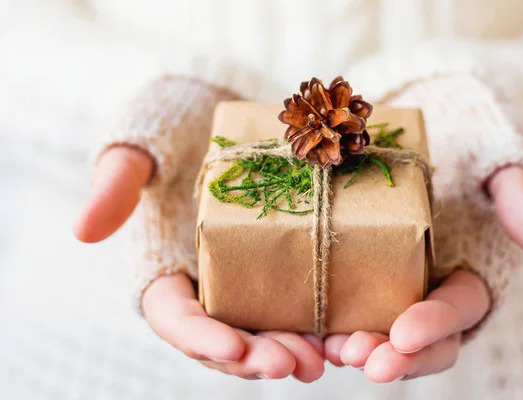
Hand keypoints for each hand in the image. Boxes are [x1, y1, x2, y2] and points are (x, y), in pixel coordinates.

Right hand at [74, 146, 324, 381]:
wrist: (206, 115)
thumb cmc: (166, 132)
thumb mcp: (136, 153)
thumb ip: (114, 186)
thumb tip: (84, 231)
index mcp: (162, 271)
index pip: (175, 318)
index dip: (201, 337)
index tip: (234, 348)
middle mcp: (202, 287)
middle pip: (224, 338)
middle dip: (255, 357)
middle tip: (293, 364)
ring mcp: (239, 282)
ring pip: (260, 332)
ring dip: (288, 351)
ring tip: (320, 360)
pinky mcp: (272, 268)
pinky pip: (290, 306)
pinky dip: (312, 325)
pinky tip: (338, 335)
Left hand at [323, 166, 522, 382]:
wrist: (435, 141)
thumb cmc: (470, 155)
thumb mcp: (499, 172)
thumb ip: (519, 204)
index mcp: (468, 277)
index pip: (458, 309)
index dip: (435, 324)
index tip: (404, 333)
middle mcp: (430, 294)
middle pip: (420, 339)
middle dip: (395, 355)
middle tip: (363, 360)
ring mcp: (394, 291)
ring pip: (381, 335)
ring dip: (358, 348)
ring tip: (333, 351)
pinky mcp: (361, 280)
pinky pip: (348, 312)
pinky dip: (332, 327)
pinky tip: (312, 333)